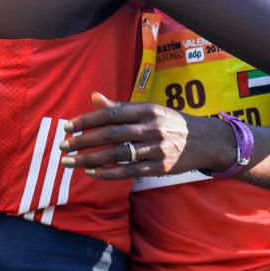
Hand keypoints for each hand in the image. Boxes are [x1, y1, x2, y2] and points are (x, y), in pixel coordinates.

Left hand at [60, 92, 234, 179]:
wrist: (205, 140)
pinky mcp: (159, 168)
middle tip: (63, 146)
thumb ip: (120, 107)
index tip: (68, 126)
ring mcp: (156, 149)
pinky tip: (92, 173)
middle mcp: (152, 127)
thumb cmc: (171, 122)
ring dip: (90, 159)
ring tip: (70, 162)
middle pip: (112, 134)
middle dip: (84, 141)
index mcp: (147, 110)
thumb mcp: (149, 110)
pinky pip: (129, 171)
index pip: (112, 113)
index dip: (88, 120)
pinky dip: (109, 173)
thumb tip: (94, 97)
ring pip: (118, 154)